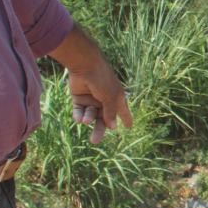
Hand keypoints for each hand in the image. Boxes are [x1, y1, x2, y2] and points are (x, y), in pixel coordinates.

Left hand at [50, 26, 133, 143]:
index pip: (122, 111)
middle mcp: (104, 99)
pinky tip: (79, 117)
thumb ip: (110, 113)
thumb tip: (112, 127)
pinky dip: (79, 115)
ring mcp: (91, 99)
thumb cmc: (102, 81)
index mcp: (116, 98)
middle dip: (99, 129)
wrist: (85, 66)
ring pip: (90, 115)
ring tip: (85, 120)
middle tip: (95, 141)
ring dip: (88, 119)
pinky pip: (79, 110)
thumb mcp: (110, 98)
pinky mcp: (79, 97)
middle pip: (103, 118)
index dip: (125, 118)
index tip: (129, 126)